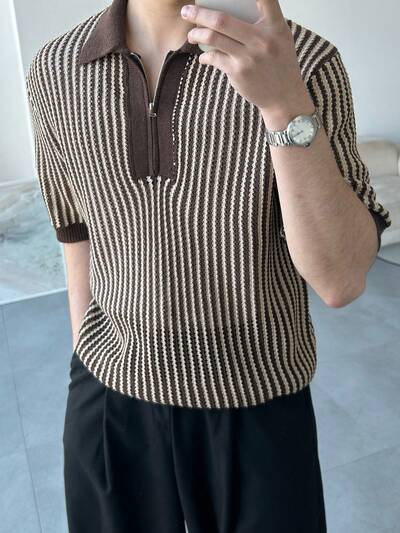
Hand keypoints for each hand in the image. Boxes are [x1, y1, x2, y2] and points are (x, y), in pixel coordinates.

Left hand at [181, 1, 313, 122]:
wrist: (283, 98)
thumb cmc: (280, 65)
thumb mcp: (281, 38)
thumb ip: (266, 21)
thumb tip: (233, 9)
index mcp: (275, 27)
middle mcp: (262, 39)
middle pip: (223, 19)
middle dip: (199, 14)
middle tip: (186, 11)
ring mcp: (249, 57)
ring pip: (213, 38)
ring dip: (196, 34)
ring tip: (192, 34)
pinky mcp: (238, 72)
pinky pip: (214, 58)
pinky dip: (205, 56)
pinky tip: (204, 57)